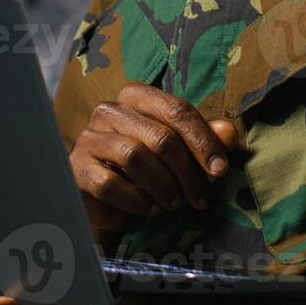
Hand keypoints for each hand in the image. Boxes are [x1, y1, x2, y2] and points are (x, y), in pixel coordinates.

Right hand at [68, 83, 241, 246]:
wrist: (102, 201)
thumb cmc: (144, 170)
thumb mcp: (176, 154)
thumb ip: (201, 140)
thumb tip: (229, 132)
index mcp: (136, 97)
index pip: (177, 110)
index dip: (203, 141)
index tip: (220, 170)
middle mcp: (109, 110)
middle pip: (161, 137)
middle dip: (188, 173)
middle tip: (201, 199)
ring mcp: (89, 138)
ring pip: (135, 157)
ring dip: (163, 186)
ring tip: (172, 203)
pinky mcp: (77, 168)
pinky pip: (110, 183)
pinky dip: (135, 200)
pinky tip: (146, 207)